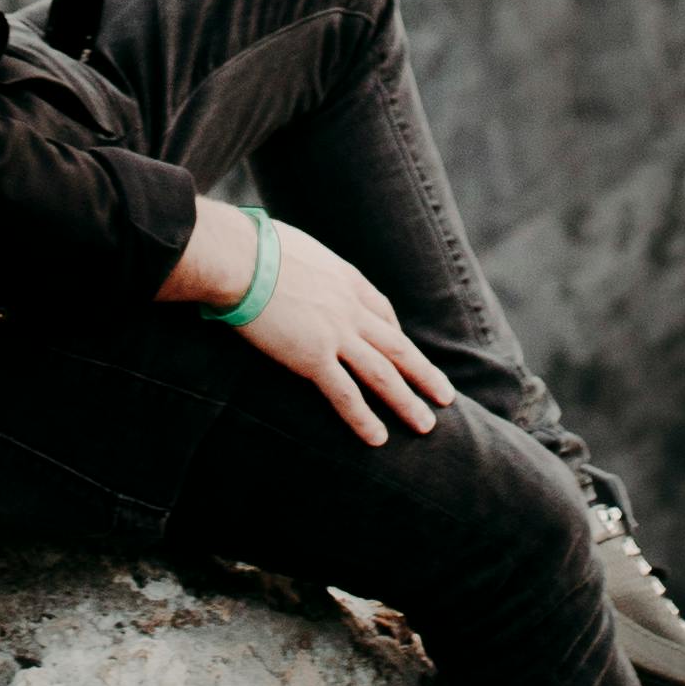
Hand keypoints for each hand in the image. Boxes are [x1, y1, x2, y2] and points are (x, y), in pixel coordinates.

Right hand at [169, 199, 454, 448]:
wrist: (239, 258)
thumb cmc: (252, 246)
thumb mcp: (294, 247)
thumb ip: (304, 264)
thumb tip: (288, 265)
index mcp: (345, 279)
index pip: (382, 310)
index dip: (396, 334)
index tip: (404, 349)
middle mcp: (350, 308)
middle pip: (397, 346)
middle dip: (424, 373)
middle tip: (445, 396)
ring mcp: (336, 334)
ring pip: (383, 374)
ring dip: (408, 401)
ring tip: (427, 425)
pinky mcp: (312, 357)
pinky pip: (345, 394)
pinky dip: (364, 418)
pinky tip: (378, 439)